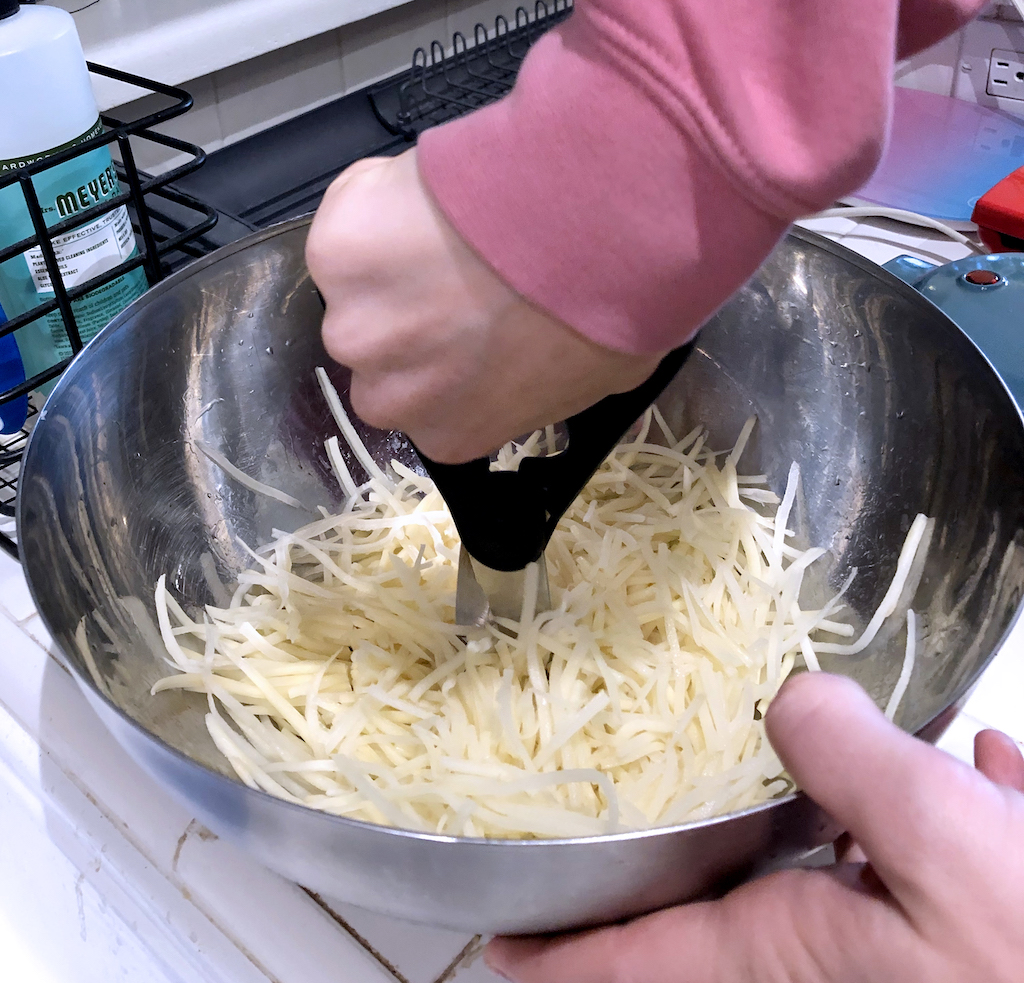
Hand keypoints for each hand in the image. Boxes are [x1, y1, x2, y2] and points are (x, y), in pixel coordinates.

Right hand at [305, 149, 662, 462]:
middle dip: (405, 318)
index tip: (469, 317)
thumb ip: (538, 386)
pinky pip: (348, 219)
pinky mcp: (336, 253)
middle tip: (457, 271)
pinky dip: (379, 198)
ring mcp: (354, 324)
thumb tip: (543, 364)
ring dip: (388, 260)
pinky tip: (429, 191)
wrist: (590, 228)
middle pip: (375, 355)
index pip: (422, 403)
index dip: (443, 353)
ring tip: (448, 224)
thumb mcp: (593, 381)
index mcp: (448, 434)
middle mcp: (389, 396)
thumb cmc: (608, 308)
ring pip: (354, 290)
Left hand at [487, 673, 1023, 982]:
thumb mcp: (942, 844)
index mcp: (795, 957)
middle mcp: (832, 967)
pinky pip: (929, 870)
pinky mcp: (966, 938)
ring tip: (842, 758)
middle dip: (710, 852)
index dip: (561, 957)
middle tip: (675, 800)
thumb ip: (849, 759)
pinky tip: (987, 773)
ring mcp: (902, 954)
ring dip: (841, 814)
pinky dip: (943, 818)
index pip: (639, 964)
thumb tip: (794, 699)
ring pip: (841, 874)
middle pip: (735, 907)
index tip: (501, 949)